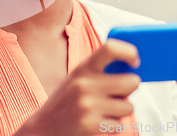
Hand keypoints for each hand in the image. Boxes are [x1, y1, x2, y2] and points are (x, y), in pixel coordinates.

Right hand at [14, 39, 141, 135]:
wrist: (42, 131)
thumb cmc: (64, 105)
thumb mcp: (76, 81)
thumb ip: (98, 73)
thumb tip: (131, 70)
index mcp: (82, 69)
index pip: (110, 49)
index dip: (128, 52)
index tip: (135, 62)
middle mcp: (85, 86)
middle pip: (131, 82)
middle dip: (129, 90)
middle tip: (119, 94)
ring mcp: (89, 108)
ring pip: (128, 107)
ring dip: (119, 113)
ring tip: (99, 113)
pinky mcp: (93, 128)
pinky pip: (119, 126)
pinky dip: (110, 129)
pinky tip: (94, 126)